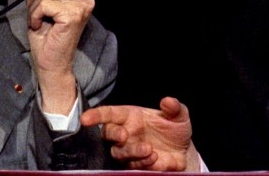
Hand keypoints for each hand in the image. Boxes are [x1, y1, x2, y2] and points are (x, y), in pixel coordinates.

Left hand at [27, 0, 94, 113]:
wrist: (50, 65)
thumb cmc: (46, 36)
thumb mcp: (44, 2)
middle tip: (36, 9)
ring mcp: (82, 6)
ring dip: (34, 4)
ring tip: (38, 18)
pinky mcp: (74, 15)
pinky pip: (45, 2)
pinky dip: (35, 13)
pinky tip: (39, 25)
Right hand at [80, 96, 198, 170]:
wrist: (183, 149)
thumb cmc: (174, 127)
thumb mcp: (179, 114)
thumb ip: (174, 107)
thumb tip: (168, 101)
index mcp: (130, 116)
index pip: (109, 114)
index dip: (96, 115)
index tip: (85, 119)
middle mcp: (126, 133)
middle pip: (108, 134)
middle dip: (113, 134)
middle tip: (124, 135)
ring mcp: (130, 151)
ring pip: (119, 153)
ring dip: (132, 151)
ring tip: (149, 149)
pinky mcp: (137, 166)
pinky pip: (134, 167)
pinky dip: (144, 164)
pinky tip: (156, 158)